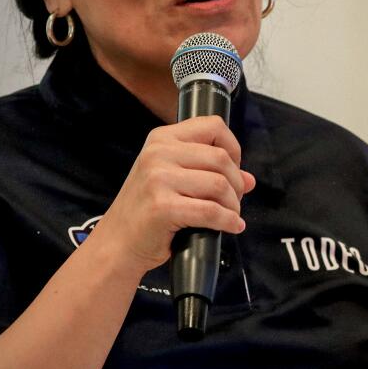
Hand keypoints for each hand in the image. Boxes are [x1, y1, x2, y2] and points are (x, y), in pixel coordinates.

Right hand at [89, 115, 255, 272]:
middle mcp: (158, 153)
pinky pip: (211, 211)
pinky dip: (228, 221)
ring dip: (233, 204)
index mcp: (162, 139)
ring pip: (219, 184)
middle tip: (233, 200)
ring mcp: (158, 178)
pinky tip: (232, 227)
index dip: (233, 147)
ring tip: (230, 215)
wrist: (117, 243)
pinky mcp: (162, 206)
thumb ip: (209, 172)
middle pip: (221, 158)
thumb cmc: (146, 211)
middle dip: (236, 183)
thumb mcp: (173, 181)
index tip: (234, 168)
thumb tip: (249, 179)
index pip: (212, 126)